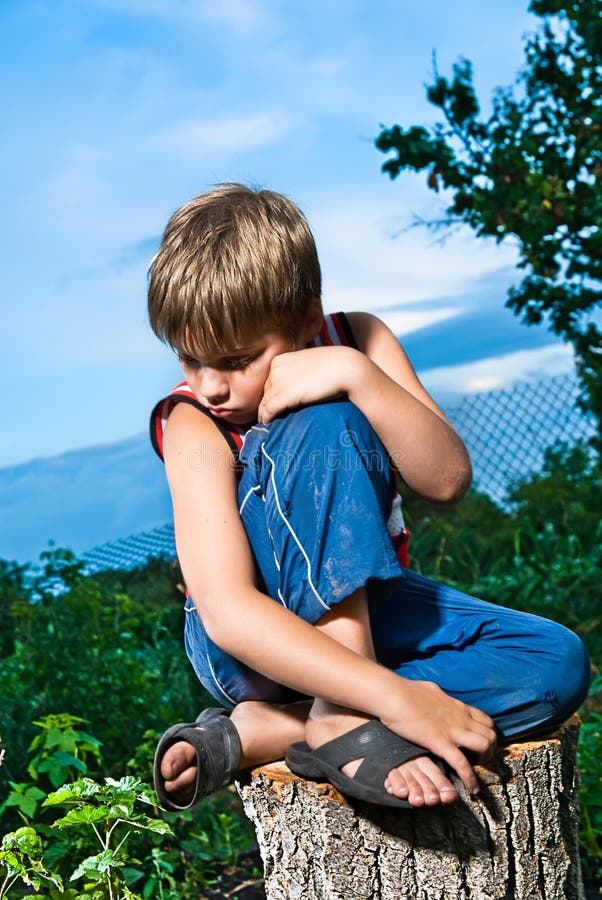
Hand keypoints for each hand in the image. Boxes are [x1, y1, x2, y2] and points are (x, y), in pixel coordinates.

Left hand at [258, 345, 362, 422]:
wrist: (347, 368)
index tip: (274, 406)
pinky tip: (271, 424)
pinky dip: (267, 419)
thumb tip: (295, 387)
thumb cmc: (334, 367)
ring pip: (265, 403)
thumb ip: (297, 373)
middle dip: (268, 405)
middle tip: (271, 417)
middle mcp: (275, 368)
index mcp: (280, 359)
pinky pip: (268, 411)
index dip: (271, 395)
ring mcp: (278, 381)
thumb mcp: (309, 365)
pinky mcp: (284, 395)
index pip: (269, 382)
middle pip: (266, 392)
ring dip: (266, 414)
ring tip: (270, 424)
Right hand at [381, 679, 496, 795]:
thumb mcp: (431, 691)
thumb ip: (440, 699)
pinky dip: (470, 778)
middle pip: (490, 734)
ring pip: (484, 745)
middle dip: (491, 750)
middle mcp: (461, 718)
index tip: (482, 745)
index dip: (488, 735)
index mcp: (458, 706)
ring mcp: (452, 730)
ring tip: (476, 770)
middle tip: (480, 760)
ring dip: (484, 760)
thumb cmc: (407, 691)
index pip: (486, 721)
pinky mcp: (440, 743)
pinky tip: (472, 789)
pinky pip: (462, 763)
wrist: (395, 696)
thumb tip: (440, 698)